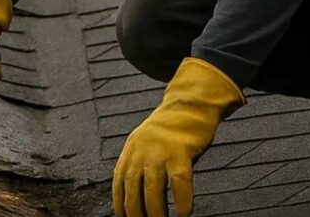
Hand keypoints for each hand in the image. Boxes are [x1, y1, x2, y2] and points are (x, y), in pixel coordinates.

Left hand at [113, 58, 244, 216]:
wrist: (191, 103)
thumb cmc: (172, 128)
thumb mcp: (147, 142)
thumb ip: (142, 164)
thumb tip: (141, 198)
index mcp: (131, 149)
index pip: (118, 182)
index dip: (119, 204)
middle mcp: (141, 150)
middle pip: (132, 189)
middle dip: (135, 213)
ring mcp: (161, 150)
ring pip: (153, 189)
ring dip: (156, 212)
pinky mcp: (181, 151)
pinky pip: (179, 181)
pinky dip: (181, 200)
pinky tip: (184, 213)